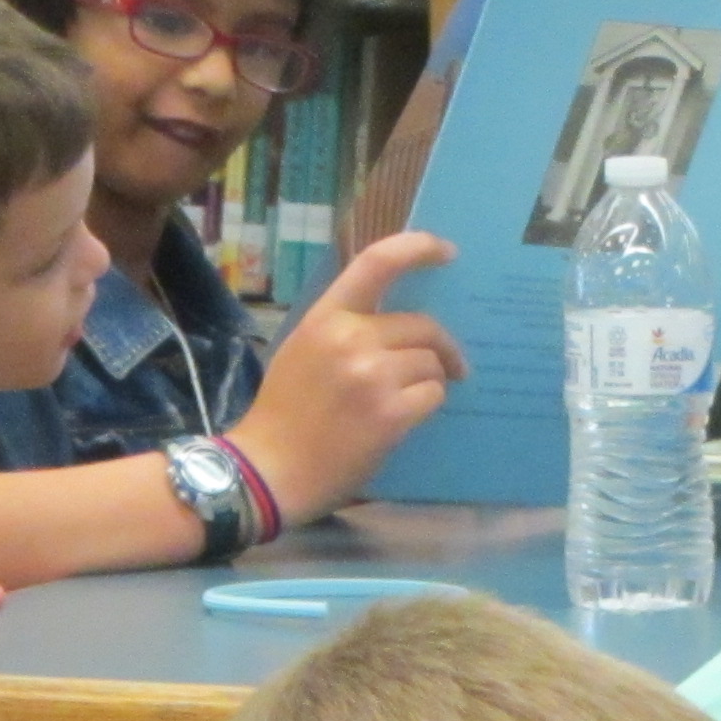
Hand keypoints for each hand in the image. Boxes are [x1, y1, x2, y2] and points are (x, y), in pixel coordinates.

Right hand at [224, 233, 463, 523]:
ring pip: (431, 362)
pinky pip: (433, 395)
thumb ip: (343, 330)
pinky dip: (427, 406)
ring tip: (410, 399)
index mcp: (325, 318)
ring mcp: (372, 376)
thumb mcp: (301, 352)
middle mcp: (350, 339)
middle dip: (441, 346)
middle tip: (452, 365)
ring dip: (431, 380)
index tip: (447, 252)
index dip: (418, 248)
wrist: (268, 471)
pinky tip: (406, 420)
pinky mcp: (391, 414)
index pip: (377, 262)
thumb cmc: (282, 415)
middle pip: (422, 324)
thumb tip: (399, 325)